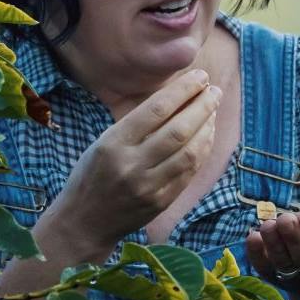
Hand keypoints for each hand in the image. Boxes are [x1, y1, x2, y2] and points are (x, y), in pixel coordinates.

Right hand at [44, 69, 220, 258]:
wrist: (83, 223)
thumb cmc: (92, 175)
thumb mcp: (103, 143)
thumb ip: (137, 124)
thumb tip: (178, 96)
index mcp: (113, 144)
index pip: (156, 110)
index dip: (183, 90)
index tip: (200, 77)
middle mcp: (131, 165)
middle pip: (179, 130)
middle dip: (203, 106)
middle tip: (216, 91)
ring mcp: (148, 186)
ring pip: (191, 152)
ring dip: (207, 127)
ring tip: (213, 111)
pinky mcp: (161, 202)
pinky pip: (190, 171)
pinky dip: (203, 150)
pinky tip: (207, 135)